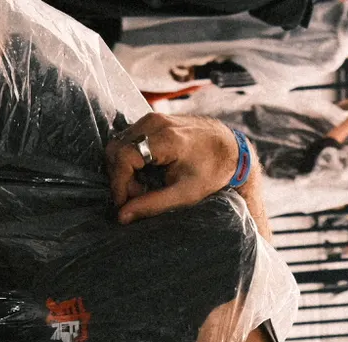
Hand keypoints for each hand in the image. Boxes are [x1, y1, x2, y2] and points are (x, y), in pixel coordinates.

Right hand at [106, 113, 243, 224]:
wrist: (231, 149)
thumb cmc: (212, 172)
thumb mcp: (185, 194)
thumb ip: (152, 204)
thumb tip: (122, 216)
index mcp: (165, 138)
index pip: (123, 157)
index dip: (119, 183)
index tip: (123, 203)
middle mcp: (154, 122)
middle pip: (116, 149)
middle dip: (120, 177)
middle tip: (138, 196)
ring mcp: (152, 118)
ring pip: (119, 144)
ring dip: (124, 169)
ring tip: (144, 186)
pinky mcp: (153, 121)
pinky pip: (129, 140)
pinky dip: (131, 159)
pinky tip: (146, 174)